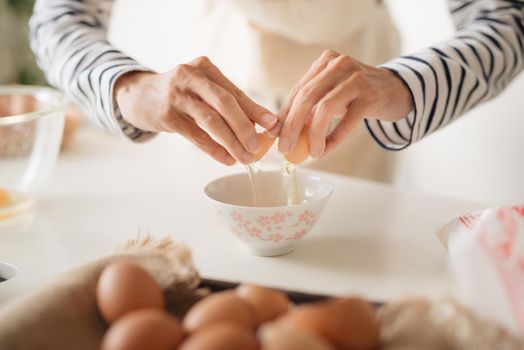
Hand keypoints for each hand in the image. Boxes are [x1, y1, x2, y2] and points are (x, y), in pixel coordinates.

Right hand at [115, 56, 277, 164]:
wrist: (137, 95)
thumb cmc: (178, 94)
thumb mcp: (201, 90)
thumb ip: (227, 103)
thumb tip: (259, 125)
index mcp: (205, 68)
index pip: (235, 92)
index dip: (256, 110)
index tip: (273, 126)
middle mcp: (191, 76)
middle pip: (225, 103)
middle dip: (245, 126)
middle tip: (257, 146)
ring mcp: (177, 95)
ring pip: (211, 120)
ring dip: (231, 141)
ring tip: (245, 157)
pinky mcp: (166, 115)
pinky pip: (196, 136)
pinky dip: (213, 149)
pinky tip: (226, 159)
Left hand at [275, 50, 412, 157]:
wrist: (396, 90)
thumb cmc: (357, 95)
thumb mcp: (332, 95)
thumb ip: (309, 108)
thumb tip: (281, 131)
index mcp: (325, 62)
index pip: (298, 91)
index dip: (284, 115)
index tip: (275, 137)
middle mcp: (339, 65)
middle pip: (306, 97)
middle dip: (292, 126)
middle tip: (285, 148)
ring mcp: (356, 78)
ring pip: (324, 109)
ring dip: (314, 135)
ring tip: (312, 153)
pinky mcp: (371, 95)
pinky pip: (346, 121)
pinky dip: (333, 139)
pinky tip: (326, 150)